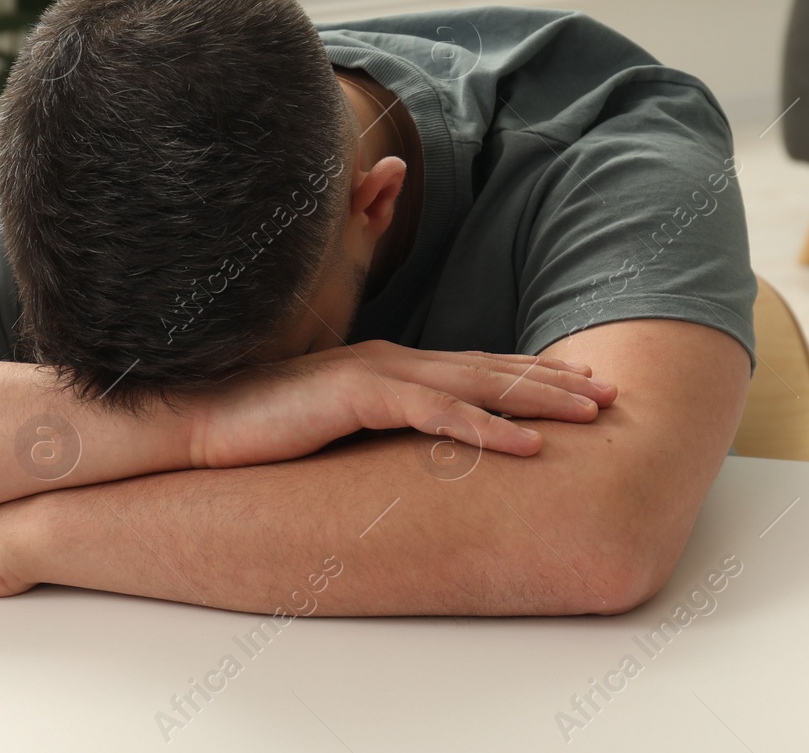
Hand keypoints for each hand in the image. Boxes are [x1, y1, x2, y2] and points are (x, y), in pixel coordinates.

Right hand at [185, 340, 615, 468]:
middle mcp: (391, 361)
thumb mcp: (325, 419)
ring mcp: (377, 373)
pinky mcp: (359, 394)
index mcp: (385, 366)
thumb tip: (399, 440)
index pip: (471, 369)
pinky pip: (439, 415)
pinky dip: (488, 429)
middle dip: (554, 380)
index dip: (526, 374)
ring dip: (540, 399)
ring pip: (477, 386)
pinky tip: (530, 447)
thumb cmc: (256, 428)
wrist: (197, 425)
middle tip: (611, 391)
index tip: (575, 383)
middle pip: (489, 370)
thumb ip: (367, 418)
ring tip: (594, 414)